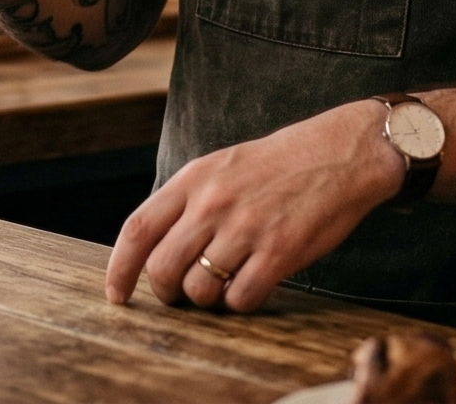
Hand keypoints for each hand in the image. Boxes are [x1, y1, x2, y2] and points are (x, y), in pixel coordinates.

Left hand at [104, 100, 404, 314]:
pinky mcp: (279, 252)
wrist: (339, 153)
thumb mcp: (221, 167)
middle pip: (161, 268)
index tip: (116, 294)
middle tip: (180, 294)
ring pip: (198, 290)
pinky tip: (255, 284)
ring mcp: (245, 229)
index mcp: (194, 180)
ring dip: (206, 300)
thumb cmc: (279, 164)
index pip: (137, 230)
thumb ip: (187, 202)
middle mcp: (213, 204)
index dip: (119, 269)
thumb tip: (154, 247)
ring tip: (224, 284)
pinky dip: (241, 302)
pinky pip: (240, 299)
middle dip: (166, 292)